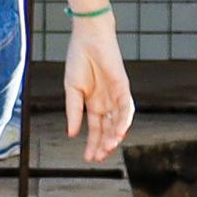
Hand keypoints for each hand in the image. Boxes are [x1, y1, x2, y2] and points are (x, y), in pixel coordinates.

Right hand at [61, 12, 133, 163]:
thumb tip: (71, 134)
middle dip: (103, 144)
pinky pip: (126, 107)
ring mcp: (116, 95)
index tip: (88, 158)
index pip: (95, 128)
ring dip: (113, 136)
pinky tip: (118, 132)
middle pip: (108, 128)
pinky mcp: (123, 87)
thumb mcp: (72, 90)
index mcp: (93, 103)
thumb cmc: (78, 60)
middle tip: (98, 158)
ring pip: (118, 121)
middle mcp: (106, 102)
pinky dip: (123, 120)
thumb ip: (73, 112)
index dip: (92, 143)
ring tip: (108, 148)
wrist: (88, 38)